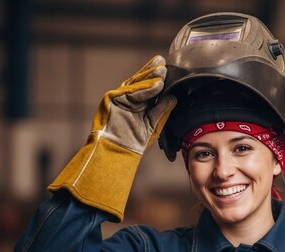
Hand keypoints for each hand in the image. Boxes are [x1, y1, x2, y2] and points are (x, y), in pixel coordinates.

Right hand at [48, 55, 176, 220]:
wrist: (117, 153)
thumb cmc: (134, 143)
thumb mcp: (153, 124)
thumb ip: (162, 110)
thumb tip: (174, 97)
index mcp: (135, 104)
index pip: (147, 87)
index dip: (156, 78)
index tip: (167, 68)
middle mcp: (126, 99)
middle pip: (140, 81)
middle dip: (152, 72)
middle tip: (164, 63)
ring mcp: (117, 98)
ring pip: (135, 83)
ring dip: (150, 77)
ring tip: (162, 72)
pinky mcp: (110, 100)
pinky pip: (130, 92)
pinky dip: (144, 88)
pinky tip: (156, 85)